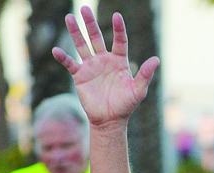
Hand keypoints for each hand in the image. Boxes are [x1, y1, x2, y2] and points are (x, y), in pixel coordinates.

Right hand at [53, 6, 159, 126]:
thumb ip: (145, 74)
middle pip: (96, 37)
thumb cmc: (126, 105)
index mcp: (119, 61)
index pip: (119, 41)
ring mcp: (91, 66)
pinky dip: (63, 57)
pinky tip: (56, 50)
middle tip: (84, 8)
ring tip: (69, 17)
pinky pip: (70, 63)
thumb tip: (156, 59)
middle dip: (90, 23)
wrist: (110, 120)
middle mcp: (104, 60)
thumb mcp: (139, 90)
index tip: (117, 16)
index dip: (118, 29)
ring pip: (82, 45)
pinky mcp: (80, 76)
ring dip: (75, 32)